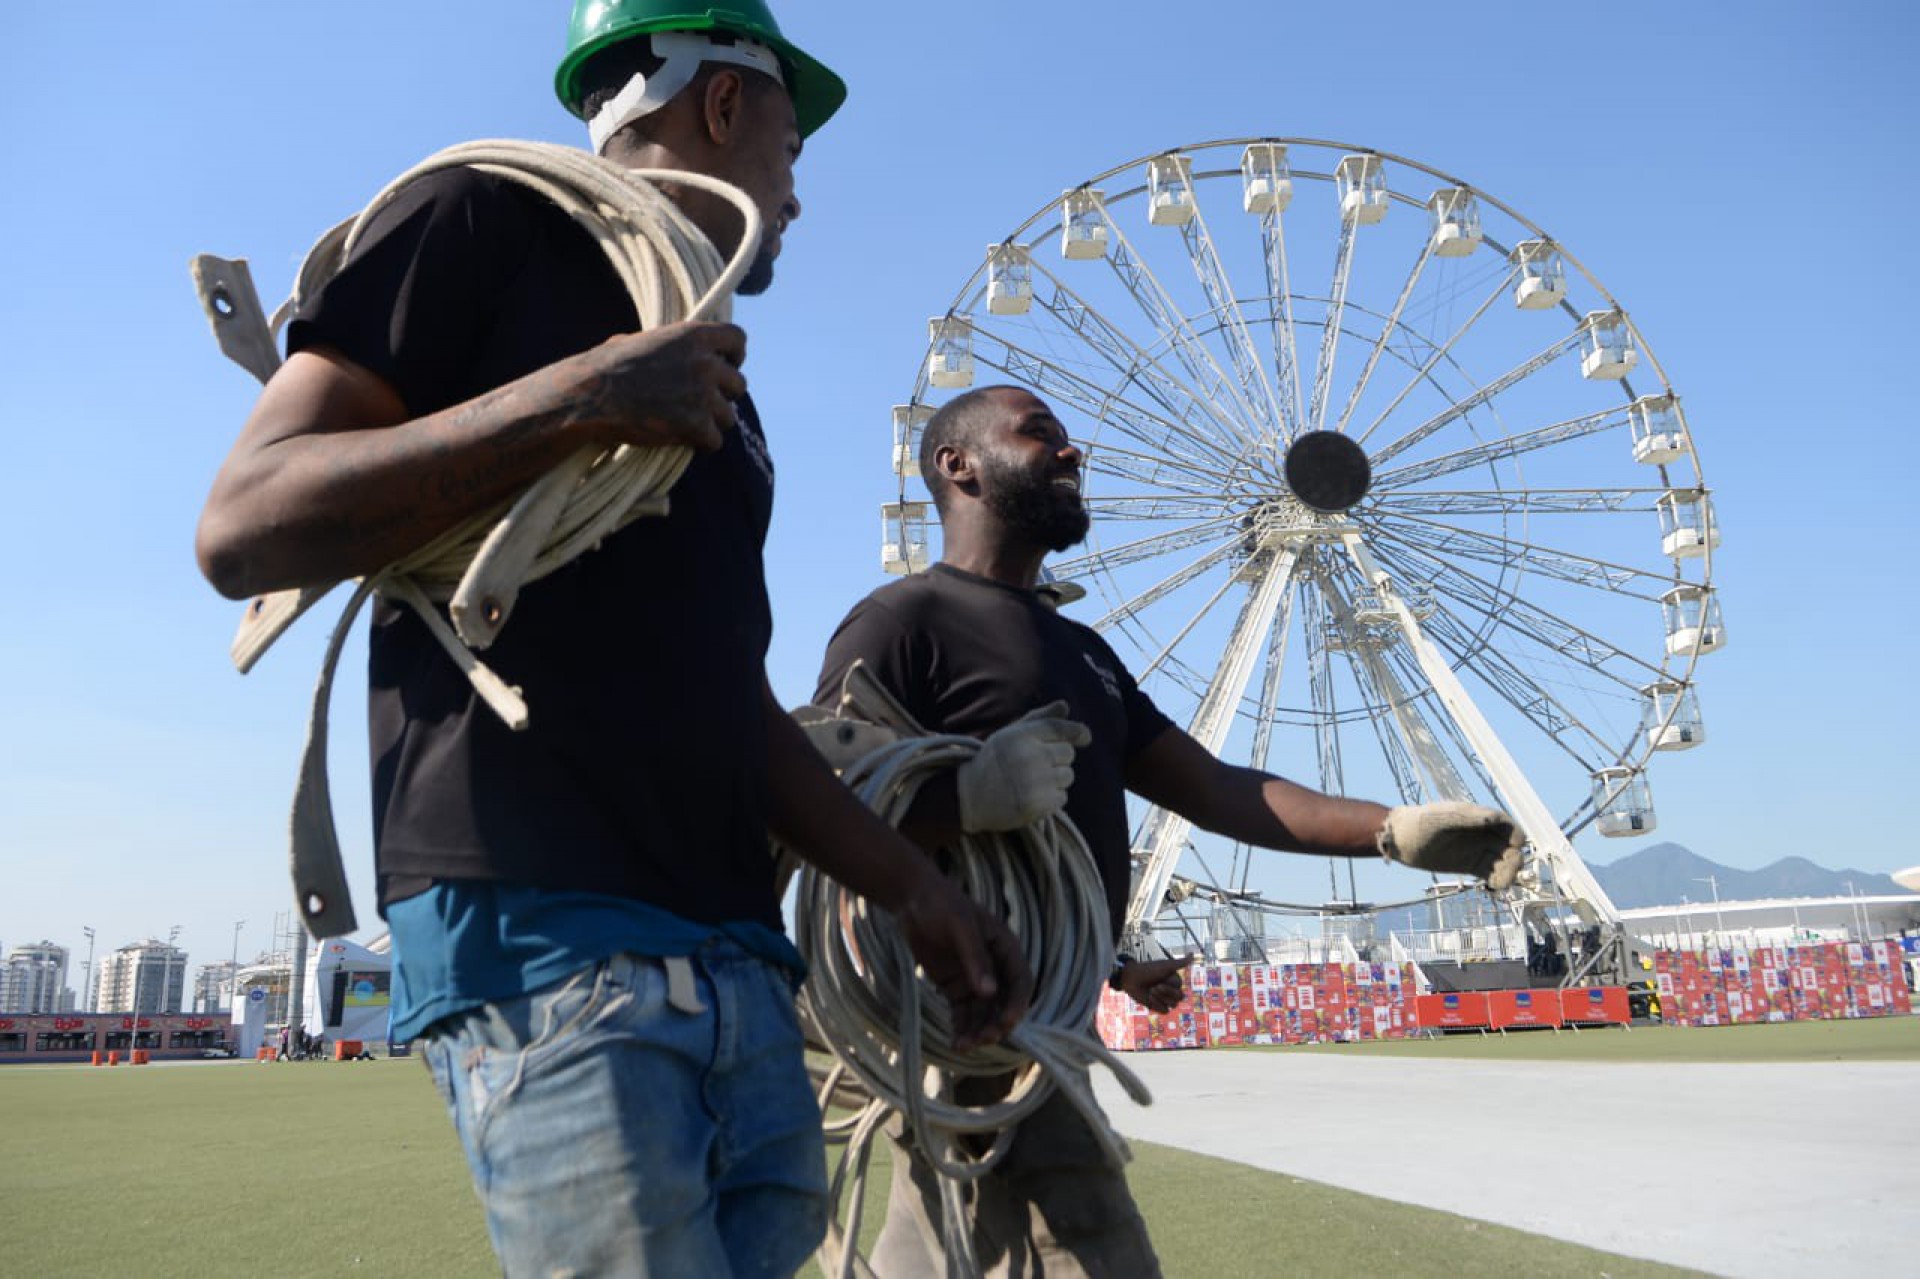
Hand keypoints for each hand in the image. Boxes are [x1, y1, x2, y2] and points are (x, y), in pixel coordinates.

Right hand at [572, 320, 747, 452]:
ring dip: (712, 423)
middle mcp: (705, 364)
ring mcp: (703, 395)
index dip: (735, 355)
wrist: (593, 396)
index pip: (737, 340)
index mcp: (693, 336)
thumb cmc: (607, 366)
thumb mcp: (641, 341)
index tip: (728, 365)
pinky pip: (715, 441)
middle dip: (723, 396)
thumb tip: (673, 349)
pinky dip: (702, 445)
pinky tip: (686, 442)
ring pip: (728, 416)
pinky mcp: (696, 425)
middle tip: (703, 404)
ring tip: (689, 425)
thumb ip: (670, 346)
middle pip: (738, 384)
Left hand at [890, 864, 1032, 1051]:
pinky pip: (963, 1012)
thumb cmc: (941, 904)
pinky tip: (955, 1042)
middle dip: (997, 1023)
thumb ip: (975, 958)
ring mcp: (974, 978)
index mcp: (1005, 948)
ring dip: (978, 1030)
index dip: (1017, 1003)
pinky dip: (961, 1027)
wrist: (911, 900)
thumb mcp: (960, 926)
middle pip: (1004, 1003)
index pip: (1020, 981)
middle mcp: (994, 966)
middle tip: (982, 1039)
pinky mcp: (955, 987)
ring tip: (963, 1046)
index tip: (1006, 1021)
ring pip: (984, 1012)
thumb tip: (990, 992)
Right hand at [955, 701, 1091, 832]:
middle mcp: (1030, 757)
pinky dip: (1052, 798)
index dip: (1077, 731)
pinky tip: (1032, 796)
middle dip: (1058, 758)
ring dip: (1056, 779)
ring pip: (1068, 776)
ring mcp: (1035, 783)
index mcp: (1021, 736)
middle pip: (1068, 753)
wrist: (969, 797)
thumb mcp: (1010, 734)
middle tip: (1037, 765)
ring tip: (1033, 781)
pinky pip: (1062, 797)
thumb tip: (1065, 706)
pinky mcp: (1038, 805)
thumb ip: (1039, 719)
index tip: (1085, 737)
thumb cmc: (993, 761)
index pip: (1060, 729)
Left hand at [1120, 954, 1194, 1012]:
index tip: (1161, 977)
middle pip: (1179, 997)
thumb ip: (1180, 963)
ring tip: (1150, 991)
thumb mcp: (1165, 966)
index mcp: (1174, 980)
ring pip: (1173, 1005)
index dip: (1170, 984)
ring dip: (1160, 998)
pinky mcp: (1158, 1007)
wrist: (1131, 979)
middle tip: (1154, 986)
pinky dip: (1157, 1005)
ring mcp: (1165, 999)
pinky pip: (1165, 1011)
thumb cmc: (1148, 970)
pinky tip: (1149, 999)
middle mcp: (1171, 990)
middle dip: (1166, 992)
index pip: (1180, 987)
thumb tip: (1193, 954)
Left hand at [1377, 802, 1524, 889]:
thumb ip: (1468, 817)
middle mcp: (1484, 835)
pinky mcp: (1472, 867)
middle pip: (1511, 848)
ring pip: (1505, 863)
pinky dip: (1499, 881)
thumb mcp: (1443, 818)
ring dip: (1509, 873)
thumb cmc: (1421, 823)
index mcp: (1480, 818)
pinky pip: (1492, 875)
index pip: (1509, 827)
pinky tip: (1494, 887)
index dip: (1516, 837)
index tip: (1514, 846)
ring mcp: (1479, 851)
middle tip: (1508, 870)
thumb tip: (1493, 817)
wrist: (1403, 841)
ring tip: (1500, 882)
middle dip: (1515, 859)